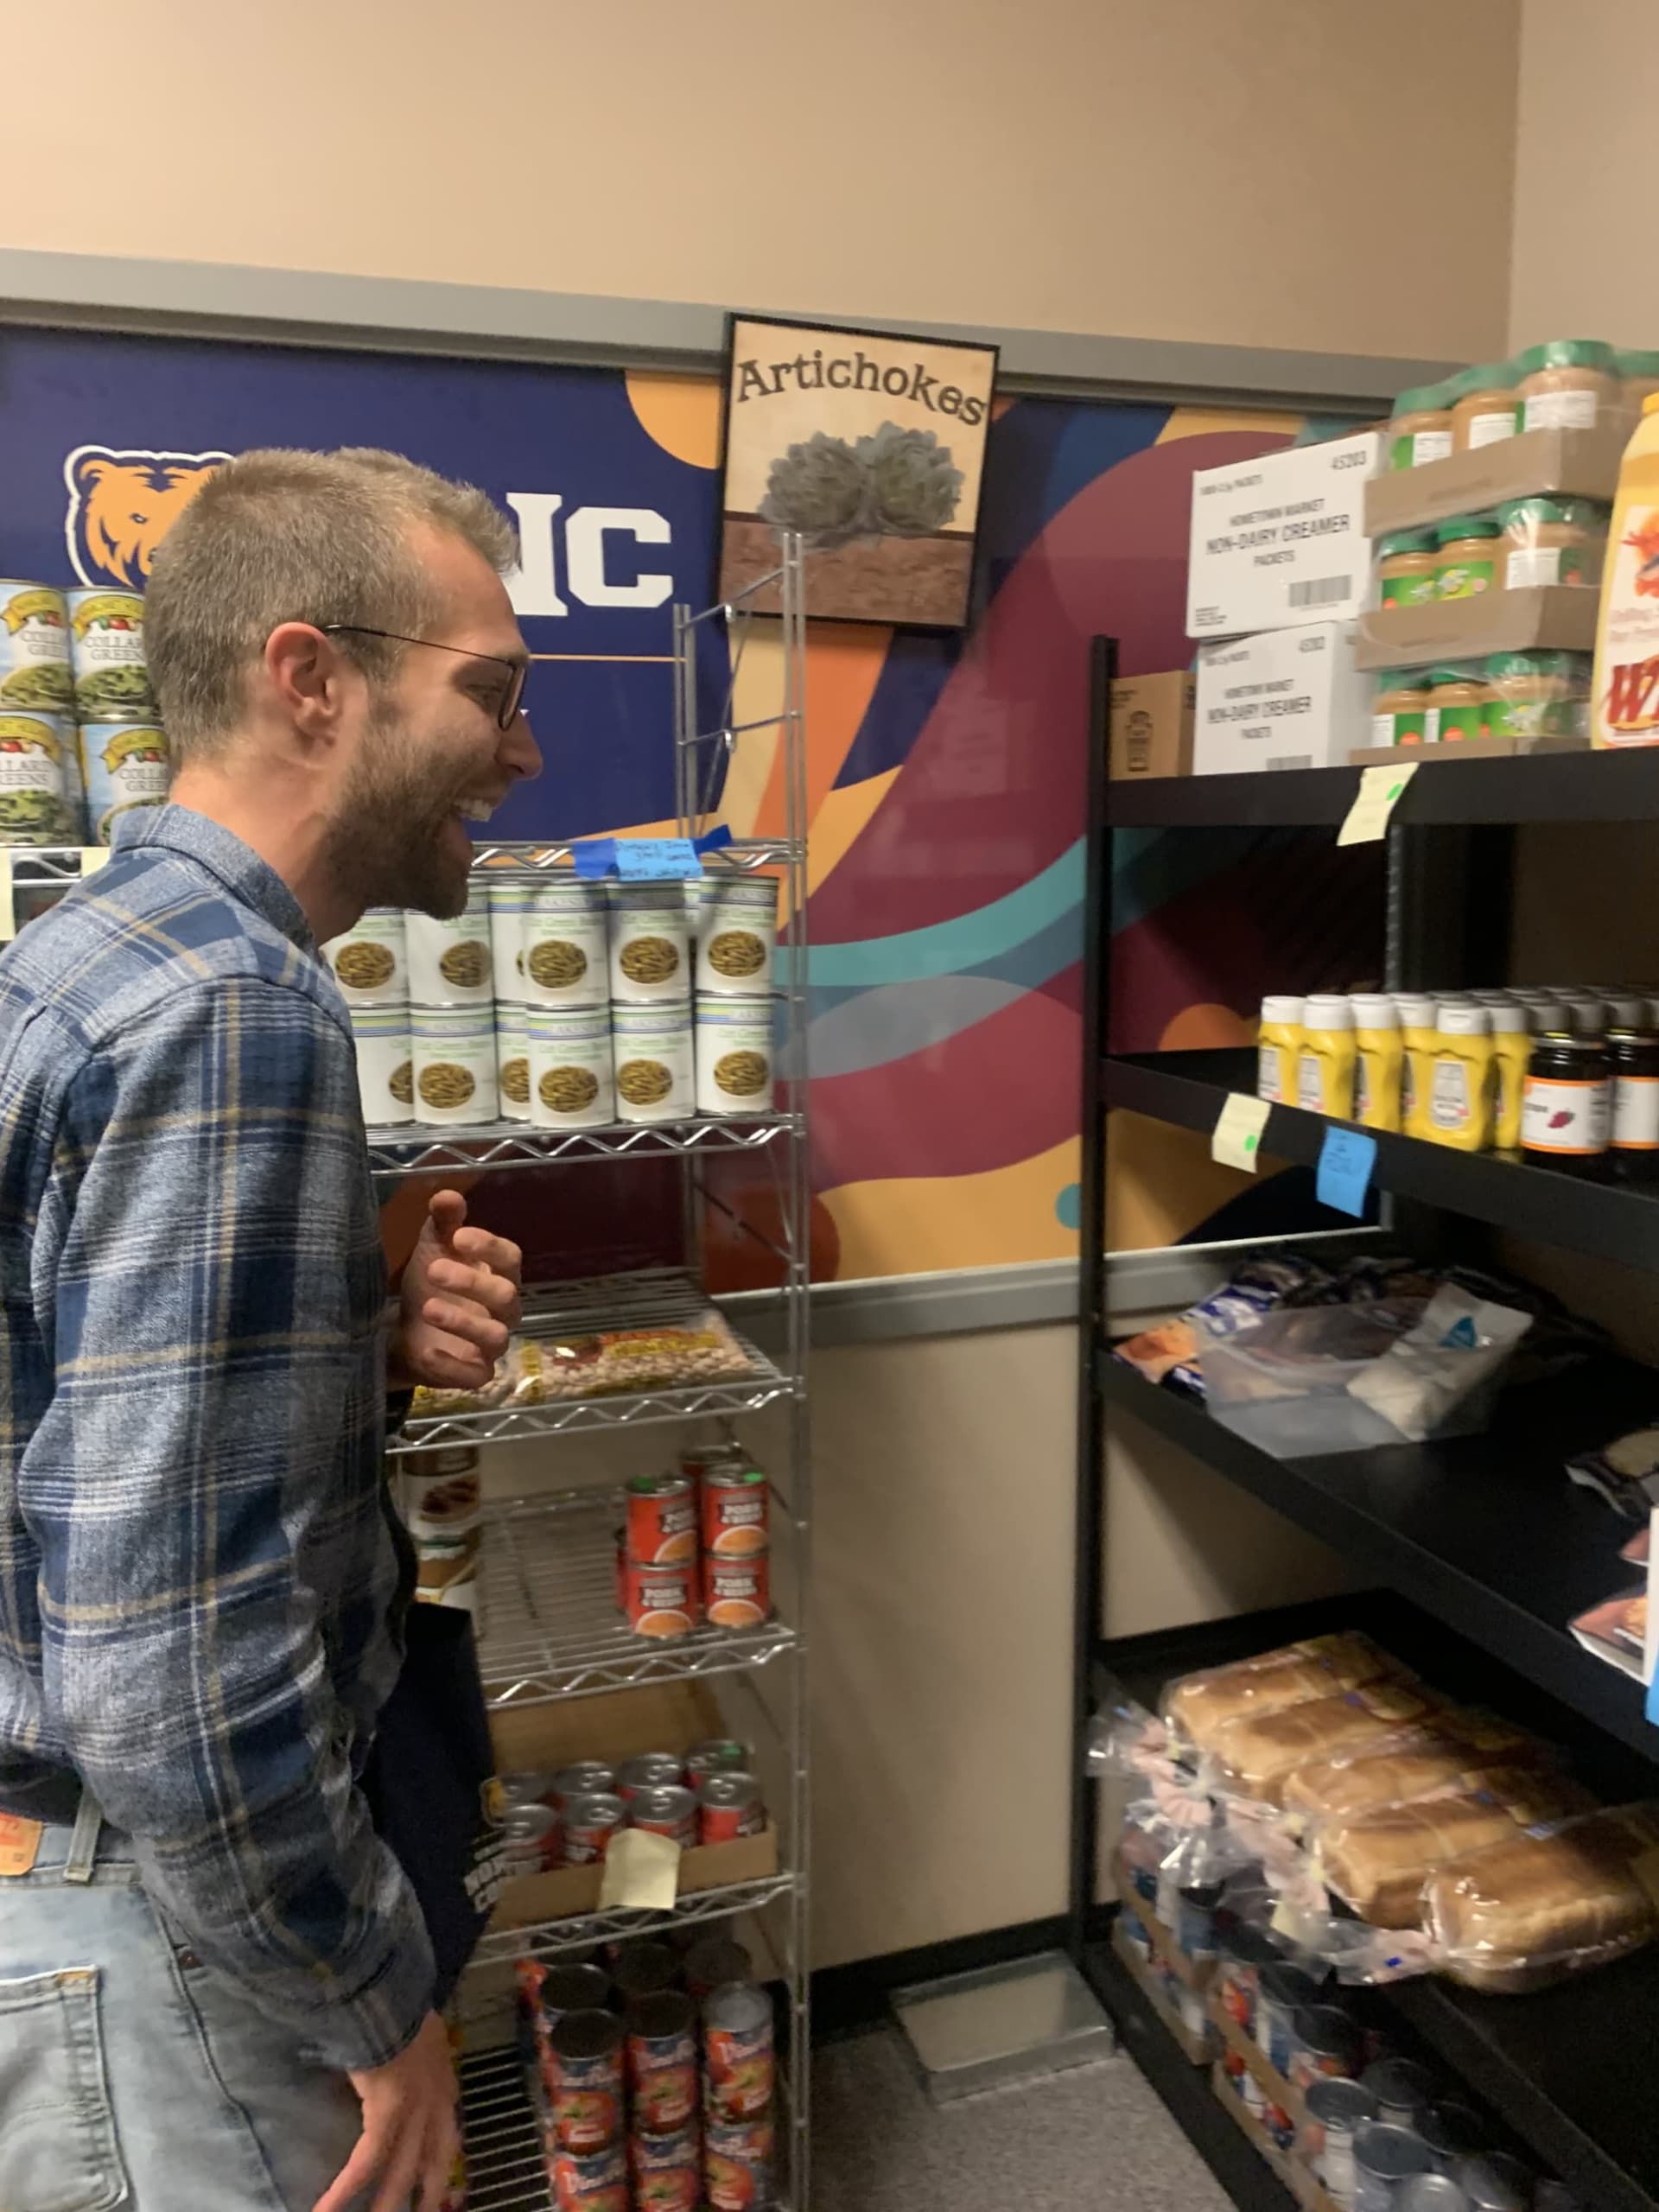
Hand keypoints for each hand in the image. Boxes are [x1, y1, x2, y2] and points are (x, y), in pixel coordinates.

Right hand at [314, 2009, 458, 2211]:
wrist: (387, 1984)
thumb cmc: (392, 2000)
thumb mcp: (408, 2028)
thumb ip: (402, 2051)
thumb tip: (382, 2059)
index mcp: (443, 2078)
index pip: (448, 2132)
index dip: (442, 2162)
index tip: (437, 2186)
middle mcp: (437, 2098)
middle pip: (435, 2160)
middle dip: (428, 2194)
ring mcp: (416, 2107)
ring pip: (400, 2170)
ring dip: (384, 2202)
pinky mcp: (388, 2112)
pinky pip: (367, 2160)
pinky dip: (344, 2189)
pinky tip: (324, 2210)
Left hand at [389, 1190, 522, 1394]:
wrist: (405, 1333)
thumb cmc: (430, 1285)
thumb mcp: (432, 1249)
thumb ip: (443, 1224)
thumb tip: (447, 1194)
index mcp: (498, 1275)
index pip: (510, 1259)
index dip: (490, 1247)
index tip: (459, 1237)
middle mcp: (503, 1311)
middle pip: (507, 1296)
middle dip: (472, 1282)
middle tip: (433, 1270)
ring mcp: (491, 1345)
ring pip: (496, 1336)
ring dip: (463, 1322)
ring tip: (427, 1309)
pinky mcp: (475, 1374)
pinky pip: (476, 1375)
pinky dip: (452, 1365)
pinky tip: (428, 1351)